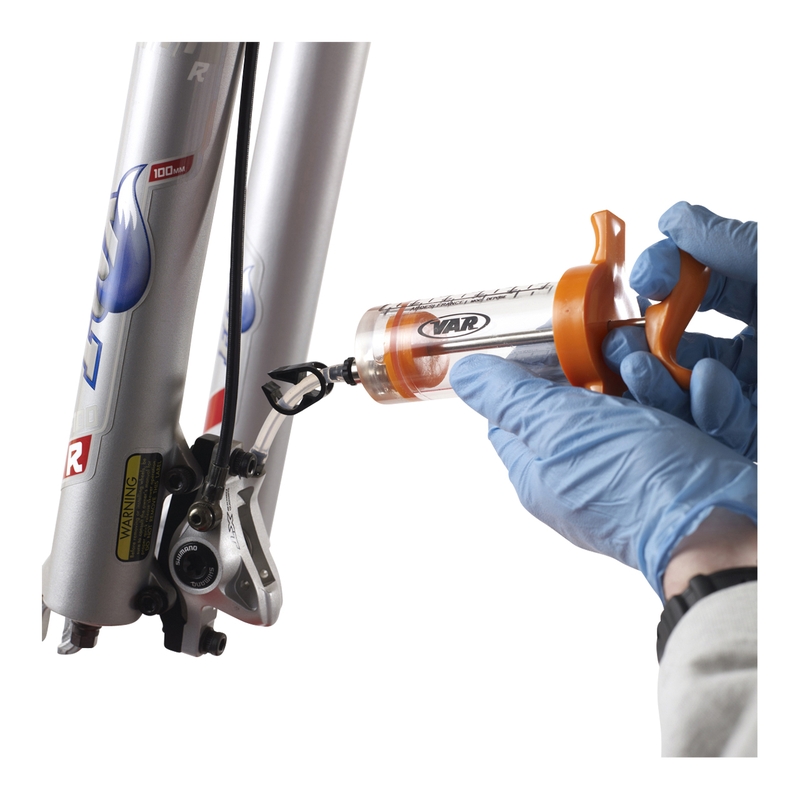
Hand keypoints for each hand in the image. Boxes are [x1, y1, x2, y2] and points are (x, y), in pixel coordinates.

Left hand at [449, 355, 756, 600]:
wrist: (718, 522)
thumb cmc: (633, 482)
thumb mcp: (556, 426)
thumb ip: (509, 398)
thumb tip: (464, 376)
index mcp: (538, 471)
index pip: (513, 416)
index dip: (526, 377)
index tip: (550, 344)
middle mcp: (577, 476)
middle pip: (574, 406)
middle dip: (597, 373)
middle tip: (615, 352)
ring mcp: (627, 473)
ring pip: (629, 408)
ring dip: (647, 381)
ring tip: (658, 371)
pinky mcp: (674, 468)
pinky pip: (674, 421)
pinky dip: (686, 400)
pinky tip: (698, 390)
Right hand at [603, 203, 756, 459]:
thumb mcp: (779, 264)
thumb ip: (729, 244)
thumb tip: (675, 219)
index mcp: (766, 301)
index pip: (702, 287)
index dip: (666, 279)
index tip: (645, 274)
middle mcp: (760, 349)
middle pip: (681, 345)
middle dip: (639, 342)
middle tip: (613, 338)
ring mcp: (755, 393)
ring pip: (687, 391)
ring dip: (654, 380)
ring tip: (634, 367)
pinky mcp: (758, 434)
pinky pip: (719, 426)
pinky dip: (704, 407)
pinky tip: (705, 385)